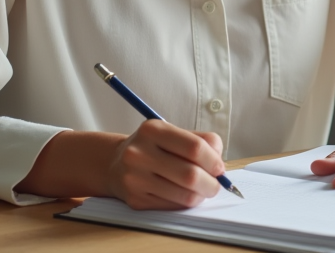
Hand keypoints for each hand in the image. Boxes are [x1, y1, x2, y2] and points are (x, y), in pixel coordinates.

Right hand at [15, 122, 224, 209]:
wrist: (114, 163)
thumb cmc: (153, 146)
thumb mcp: (172, 133)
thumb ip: (200, 141)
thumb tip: (219, 163)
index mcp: (153, 129)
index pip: (194, 147)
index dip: (213, 160)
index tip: (220, 168)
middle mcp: (140, 153)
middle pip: (190, 175)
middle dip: (211, 183)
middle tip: (216, 185)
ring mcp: (135, 178)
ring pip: (183, 195)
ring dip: (200, 195)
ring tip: (202, 190)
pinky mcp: (135, 199)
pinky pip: (171, 206)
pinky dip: (185, 202)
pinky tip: (184, 194)